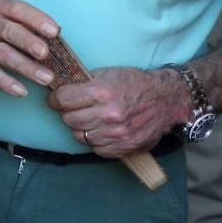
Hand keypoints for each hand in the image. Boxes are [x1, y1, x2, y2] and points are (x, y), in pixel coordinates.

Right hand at [0, 0, 60, 97]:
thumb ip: (15, 12)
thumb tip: (49, 31)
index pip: (16, 9)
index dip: (36, 19)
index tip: (54, 30)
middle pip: (9, 32)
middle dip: (28, 44)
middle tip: (46, 54)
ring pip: (3, 55)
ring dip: (25, 67)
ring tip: (46, 78)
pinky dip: (4, 82)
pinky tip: (20, 91)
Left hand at [50, 66, 187, 156]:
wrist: (166, 100)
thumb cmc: (135, 83)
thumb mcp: (107, 73)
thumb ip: (82, 83)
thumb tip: (58, 89)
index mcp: (102, 92)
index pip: (62, 100)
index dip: (54, 99)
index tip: (55, 99)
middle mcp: (109, 115)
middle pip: (68, 119)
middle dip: (68, 113)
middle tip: (74, 109)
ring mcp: (117, 133)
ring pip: (79, 136)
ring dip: (80, 128)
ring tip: (89, 119)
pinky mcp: (124, 147)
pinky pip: (96, 148)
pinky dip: (95, 141)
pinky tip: (101, 130)